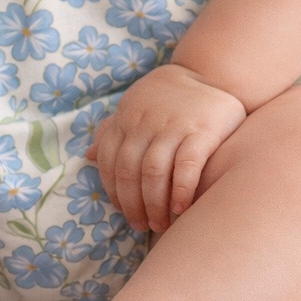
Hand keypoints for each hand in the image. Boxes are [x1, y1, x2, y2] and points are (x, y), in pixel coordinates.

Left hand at [86, 63, 245, 233]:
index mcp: (127, 119)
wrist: (213, 74)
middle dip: (133, 205)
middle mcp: (146, 123)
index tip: (123, 211)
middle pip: (130, 172)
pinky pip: (187, 166)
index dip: (114, 191)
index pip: (109, 161)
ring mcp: (174, 126)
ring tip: (161, 224)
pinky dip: (180, 190)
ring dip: (154, 204)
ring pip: (154, 172)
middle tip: (143, 225)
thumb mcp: (136, 108)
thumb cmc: (169, 100)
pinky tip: (180, 208)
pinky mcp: (202, 132)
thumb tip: (86, 156)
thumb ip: (113, 132)